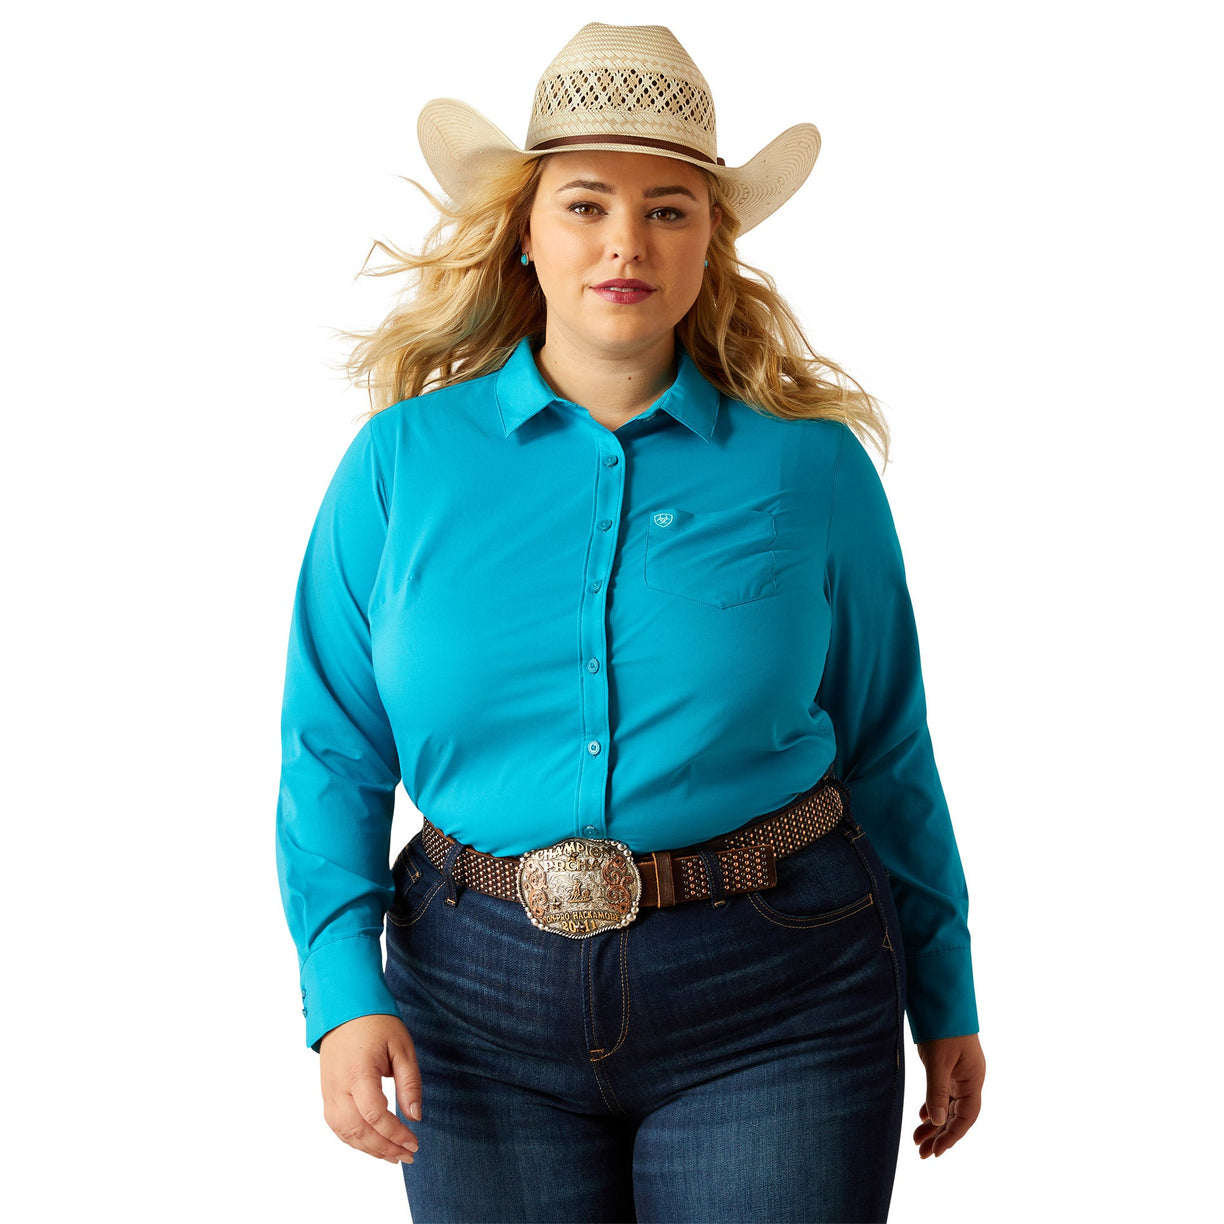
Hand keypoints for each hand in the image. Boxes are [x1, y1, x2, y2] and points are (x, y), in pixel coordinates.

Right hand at [319, 1014, 422, 1163]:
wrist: (344, 1008)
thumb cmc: (376, 1023)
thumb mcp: (402, 1046)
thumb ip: (410, 1082)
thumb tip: (415, 1117)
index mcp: (358, 1072)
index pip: (374, 1115)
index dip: (394, 1134)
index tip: (414, 1142)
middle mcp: (338, 1086)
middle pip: (358, 1130)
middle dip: (384, 1148)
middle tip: (408, 1155)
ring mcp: (328, 1092)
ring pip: (345, 1133)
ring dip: (369, 1149)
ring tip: (393, 1156)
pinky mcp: (326, 1094)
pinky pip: (337, 1126)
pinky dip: (354, 1140)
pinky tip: (373, 1144)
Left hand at [913, 1033, 984, 1157]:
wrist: (942, 997)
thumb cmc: (943, 1026)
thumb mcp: (938, 1060)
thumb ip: (937, 1091)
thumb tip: (938, 1122)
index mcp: (973, 1080)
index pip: (966, 1117)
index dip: (952, 1136)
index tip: (936, 1152)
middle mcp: (968, 1079)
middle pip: (957, 1115)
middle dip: (940, 1135)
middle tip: (922, 1154)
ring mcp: (959, 1073)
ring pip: (948, 1105)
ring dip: (934, 1123)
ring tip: (917, 1140)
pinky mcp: (948, 1066)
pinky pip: (943, 1093)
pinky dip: (933, 1106)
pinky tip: (923, 1117)